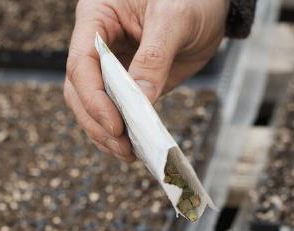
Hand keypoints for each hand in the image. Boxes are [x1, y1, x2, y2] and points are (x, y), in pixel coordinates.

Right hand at [65, 0, 229, 160]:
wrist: (213, 4)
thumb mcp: (174, 18)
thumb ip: (154, 57)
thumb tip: (140, 101)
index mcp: (97, 17)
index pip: (81, 63)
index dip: (94, 98)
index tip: (115, 124)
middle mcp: (97, 44)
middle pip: (80, 91)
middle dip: (97, 122)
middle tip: (122, 146)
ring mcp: (112, 67)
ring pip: (92, 107)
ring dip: (105, 134)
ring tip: (128, 153)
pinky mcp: (129, 86)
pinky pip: (118, 112)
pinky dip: (123, 132)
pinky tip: (135, 147)